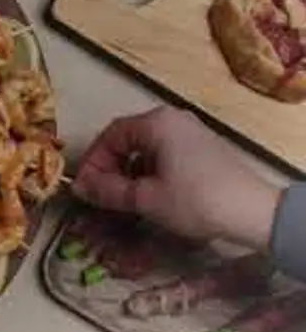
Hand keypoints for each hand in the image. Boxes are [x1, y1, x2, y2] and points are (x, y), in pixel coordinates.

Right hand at [72, 106, 281, 249]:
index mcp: (156, 123)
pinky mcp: (202, 148)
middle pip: (127, 138)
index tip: (84, 188)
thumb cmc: (195, 200)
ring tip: (124, 198)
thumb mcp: (145, 198)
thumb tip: (77, 188)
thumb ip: (107, 191)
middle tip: (101, 194)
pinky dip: (149, 170)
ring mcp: (191, 132)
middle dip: (110, 167)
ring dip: (129, 171)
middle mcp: (173, 119)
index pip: (110, 135)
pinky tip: (150, 194)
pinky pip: (164, 152)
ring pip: (146, 147)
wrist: (253, 212)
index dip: (93, 162)